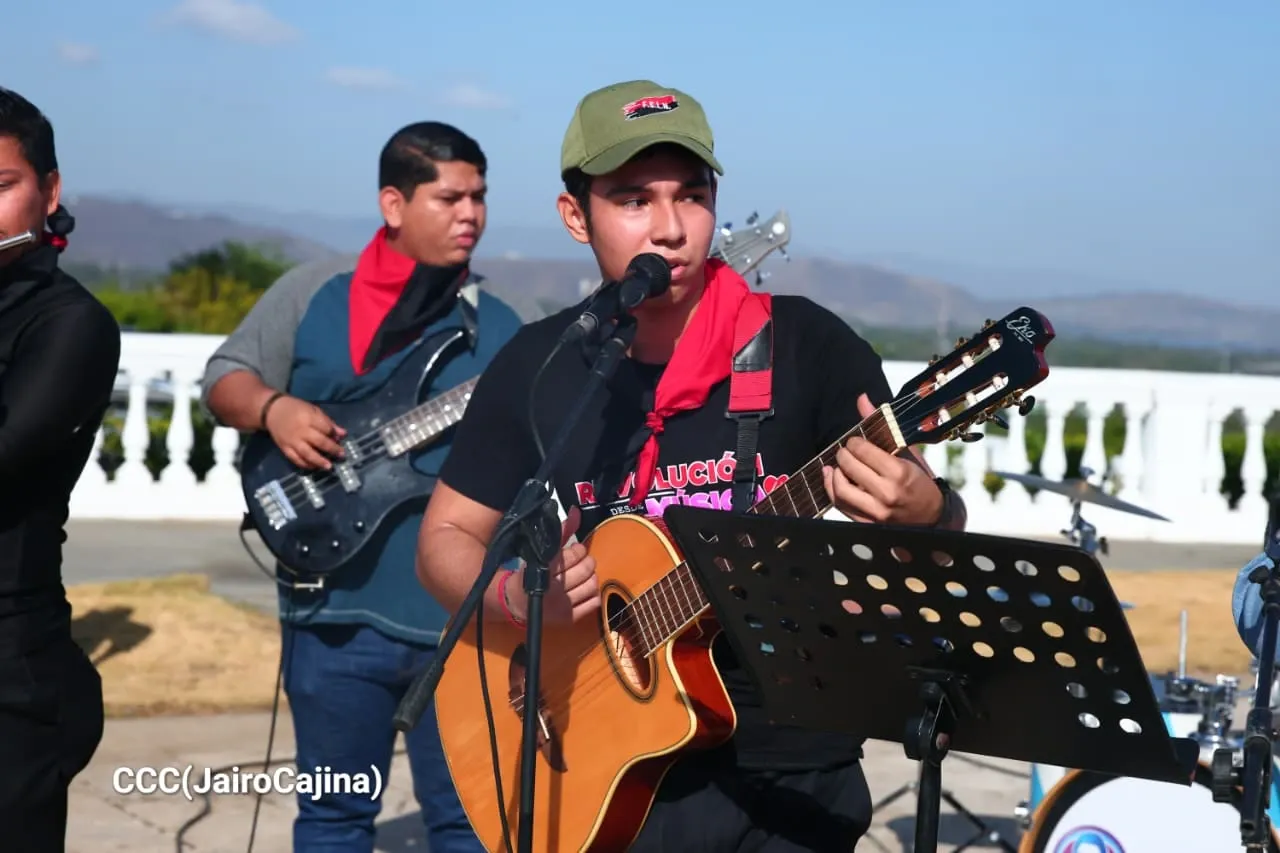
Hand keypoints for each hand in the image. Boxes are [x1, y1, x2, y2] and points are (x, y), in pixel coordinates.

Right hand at [264, 395, 346, 469]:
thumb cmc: (296, 408)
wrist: (272, 410)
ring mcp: (292, 441)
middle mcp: (300, 431)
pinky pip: (295, 459)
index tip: (340, 438)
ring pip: (307, 454)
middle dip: (332, 449)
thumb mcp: (313, 409)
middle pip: (319, 442)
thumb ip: (328, 422)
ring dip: (319, 461)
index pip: (325, 428)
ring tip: (329, 467)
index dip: (334, 434)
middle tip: (341, 455)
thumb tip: (343, 434)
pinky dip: (305, 464)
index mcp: (308, 418)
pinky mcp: (284, 448)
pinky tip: (314, 467)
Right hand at [506, 507, 599, 624]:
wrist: (517, 603)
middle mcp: (553, 590)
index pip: (572, 556)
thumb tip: (576, 512)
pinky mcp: (569, 618)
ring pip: (592, 585)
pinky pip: (594, 602)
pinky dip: (593, 593)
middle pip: (586, 569)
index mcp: (544, 570)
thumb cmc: (531, 573)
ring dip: (590, 576)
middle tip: (580, 560)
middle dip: (586, 561)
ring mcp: (562, 606)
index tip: (575, 549)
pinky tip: (583, 589)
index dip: (578, 549)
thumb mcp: (543, 551)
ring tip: (582, 574)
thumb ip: (561, 532)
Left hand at [821, 393, 943, 525]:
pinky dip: (833, 490)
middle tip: (845, 451)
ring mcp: (876, 512)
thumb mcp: (906, 453)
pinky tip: (834, 479)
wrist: (931, 517)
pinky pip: (841, 506)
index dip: (854, 442)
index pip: (864, 451)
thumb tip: (862, 399)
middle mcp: (887, 493)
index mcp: (899, 472)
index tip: (855, 441)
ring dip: (834, 474)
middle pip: (850, 468)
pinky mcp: (868, 524)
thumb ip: (881, 426)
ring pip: (841, 489)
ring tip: (838, 466)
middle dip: (843, 455)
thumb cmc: (919, 483)